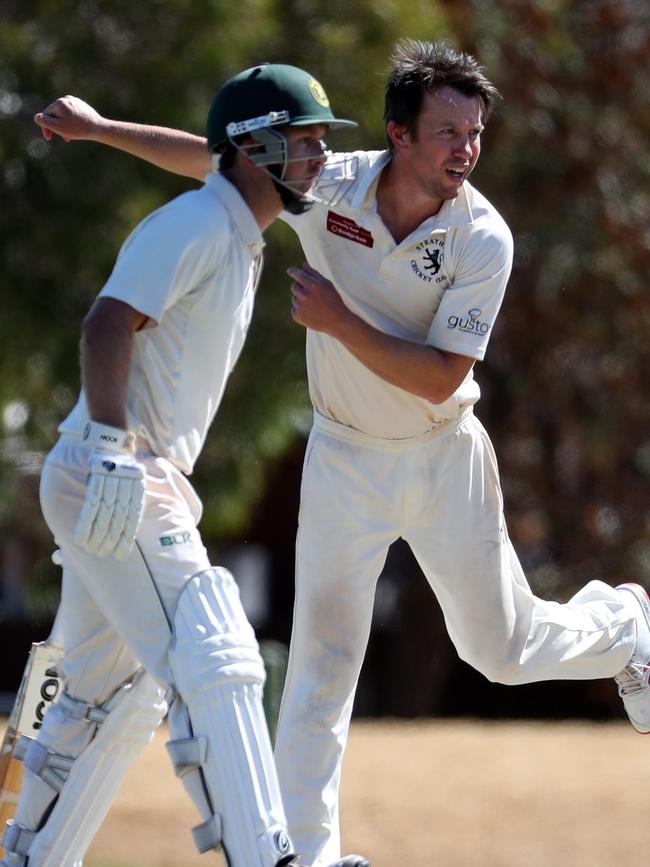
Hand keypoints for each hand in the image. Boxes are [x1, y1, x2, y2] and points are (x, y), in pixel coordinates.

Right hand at [34, 95, 103, 142]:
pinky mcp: (82, 106)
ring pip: (64, 115)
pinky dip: (71, 122)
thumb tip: (37, 117)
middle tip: (64, 138)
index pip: (47, 115)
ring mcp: (75, 101)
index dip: (46, 127)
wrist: (99, 128)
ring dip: (64, 126)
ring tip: (70, 136)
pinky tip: (76, 130)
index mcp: (60, 102)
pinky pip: (72, 114)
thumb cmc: (79, 129)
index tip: (49, 138)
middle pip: (55, 114)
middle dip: (57, 127)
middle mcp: (67, 98)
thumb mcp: (59, 127)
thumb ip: (45, 122)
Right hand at [74, 422, 144, 558]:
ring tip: (93, 549)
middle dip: (112, 540)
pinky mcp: (97, 479)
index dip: (126, 537)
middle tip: (106, 555)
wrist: (112, 435)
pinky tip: (81, 535)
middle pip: (119, 520)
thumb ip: (131, 495)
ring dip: (98, 535)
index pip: (132, 518)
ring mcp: (112, 484)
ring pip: (105, 516)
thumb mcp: (134, 475)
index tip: (121, 553)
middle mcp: (126, 487)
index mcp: (137, 487)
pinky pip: (91, 505)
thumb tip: (129, 519)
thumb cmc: (121, 458)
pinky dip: (86, 522)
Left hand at [287, 262, 349, 334]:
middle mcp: (304, 295)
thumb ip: (314, 273)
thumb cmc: (333, 300)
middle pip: (294, 286)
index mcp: (312, 285)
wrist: (337, 321)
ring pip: (294, 298)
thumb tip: (303, 265)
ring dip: (301, 299)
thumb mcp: (327, 284)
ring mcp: (299, 306)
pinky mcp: (296, 315)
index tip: (290, 270)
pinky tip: (311, 313)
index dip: (293, 271)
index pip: (298, 274)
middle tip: (311, 294)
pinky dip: (300, 310)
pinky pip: (294, 308)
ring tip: (314, 305)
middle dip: (300, 288)